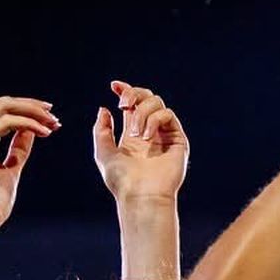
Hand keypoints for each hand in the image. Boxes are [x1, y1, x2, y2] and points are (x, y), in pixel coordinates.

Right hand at [0, 97, 56, 232]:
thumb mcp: (12, 170)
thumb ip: (19, 151)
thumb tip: (32, 133)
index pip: (5, 114)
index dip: (30, 114)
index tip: (53, 123)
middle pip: (4, 104)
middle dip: (32, 106)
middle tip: (54, 116)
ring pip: (4, 107)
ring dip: (33, 111)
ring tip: (53, 123)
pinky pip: (7, 122)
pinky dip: (29, 124)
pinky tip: (45, 133)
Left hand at [93, 82, 188, 202]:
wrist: (141, 194)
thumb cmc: (121, 180)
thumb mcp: (103, 152)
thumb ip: (102, 130)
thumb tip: (104, 108)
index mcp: (132, 135)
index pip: (132, 105)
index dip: (125, 90)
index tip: (114, 85)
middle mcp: (149, 132)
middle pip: (146, 98)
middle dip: (133, 94)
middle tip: (123, 104)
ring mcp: (164, 134)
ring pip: (157, 103)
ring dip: (141, 112)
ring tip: (135, 132)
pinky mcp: (178, 139)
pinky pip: (167, 115)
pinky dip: (154, 120)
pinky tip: (146, 136)